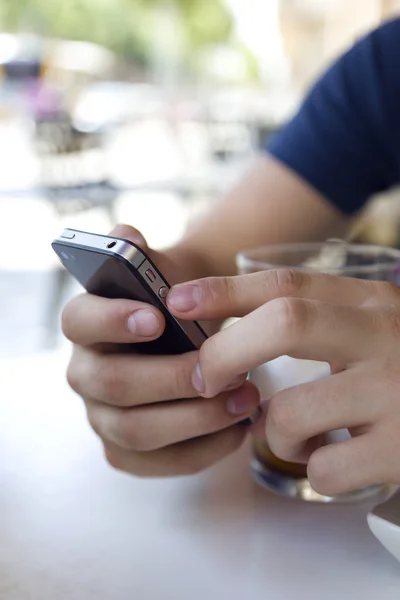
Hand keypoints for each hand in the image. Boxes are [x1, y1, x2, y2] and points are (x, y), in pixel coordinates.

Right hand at [62, 224, 259, 477]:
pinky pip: (158, 463)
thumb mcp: (162, 270)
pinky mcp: (128, 451)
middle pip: (114, 384)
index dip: (113, 320)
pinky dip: (201, 450)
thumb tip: (128, 237)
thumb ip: (143, 253)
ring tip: (246, 399)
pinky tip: (237, 429)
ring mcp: (103, 417)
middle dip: (171, 379)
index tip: (158, 318)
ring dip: (195, 418)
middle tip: (224, 369)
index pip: (79, 320)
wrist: (188, 331)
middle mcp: (84, 373)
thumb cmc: (174, 300)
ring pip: (137, 431)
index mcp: (85, 324)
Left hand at [167, 269, 399, 494]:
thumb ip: (323, 316)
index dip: (224, 289)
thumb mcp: (376, 323)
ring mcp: (397, 392)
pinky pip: (325, 468)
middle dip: (226, 351)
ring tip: (298, 433)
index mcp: (373, 302)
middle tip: (207, 378)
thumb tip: (237, 323)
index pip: (288, 282)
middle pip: (284, 321)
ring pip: (291, 412)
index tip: (177, 300)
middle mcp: (386, 335)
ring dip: (276, 432)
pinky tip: (336, 457)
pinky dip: (314, 468)